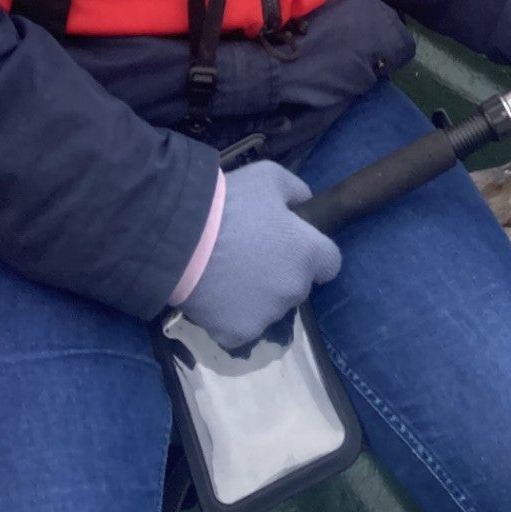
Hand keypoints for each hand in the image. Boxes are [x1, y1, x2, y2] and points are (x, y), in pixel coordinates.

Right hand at [178, 161, 340, 351]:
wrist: (180, 236)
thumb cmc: (229, 203)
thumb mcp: (269, 176)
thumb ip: (296, 191)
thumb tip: (304, 204)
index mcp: (307, 253)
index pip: (330, 263)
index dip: (313, 254)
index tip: (292, 246)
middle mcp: (294, 289)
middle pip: (297, 286)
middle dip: (282, 273)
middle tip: (252, 255)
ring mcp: (266, 316)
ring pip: (270, 307)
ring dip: (258, 295)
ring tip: (228, 272)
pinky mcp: (238, 335)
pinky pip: (242, 327)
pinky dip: (232, 316)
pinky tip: (216, 295)